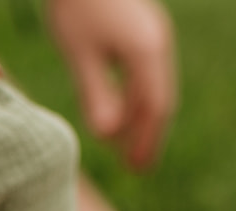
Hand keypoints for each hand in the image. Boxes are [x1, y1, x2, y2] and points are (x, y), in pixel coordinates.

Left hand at [46, 0, 176, 168]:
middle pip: (159, 99)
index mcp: (147, 53)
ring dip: (142, 116)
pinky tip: (121, 108)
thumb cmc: (76, 5)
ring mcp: (151, 33)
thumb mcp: (81, 54)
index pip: (154, 109)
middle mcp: (156, 44)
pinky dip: (136, 96)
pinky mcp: (140, 26)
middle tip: (138, 168)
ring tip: (128, 143)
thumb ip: (96, 94)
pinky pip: (145, 71)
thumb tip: (107, 136)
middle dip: (149, 134)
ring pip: (153, 85)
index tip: (138, 170)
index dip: (147, 141)